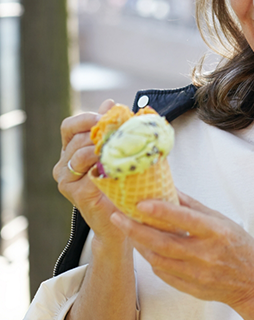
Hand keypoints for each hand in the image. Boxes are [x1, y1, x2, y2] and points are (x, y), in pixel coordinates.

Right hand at [53, 99, 125, 246]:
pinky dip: (103, 166)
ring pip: (79, 153)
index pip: (69, 126)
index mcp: (71, 150)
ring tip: (119, 149)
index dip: (85, 118)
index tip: (105, 117)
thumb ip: (111, 128)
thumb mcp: (117, 151)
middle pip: (75, 138)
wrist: (123, 216)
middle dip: (98, 132)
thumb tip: (110, 102)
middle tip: (119, 132)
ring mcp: (66, 180)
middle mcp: (64, 164)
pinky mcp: (75, 193)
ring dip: (101, 148)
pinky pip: (86, 173)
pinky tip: (117, 165)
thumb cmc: (122, 182)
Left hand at [111, 191, 253, 307]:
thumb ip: (194, 206)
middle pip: (164, 243)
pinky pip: (163, 273)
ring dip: (139, 244)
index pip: (185, 220)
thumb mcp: (222, 220)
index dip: (161, 211)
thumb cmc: (239, 246)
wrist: (252, 283)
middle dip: (136, 230)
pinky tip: (144, 247)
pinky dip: (151, 259)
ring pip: (158, 259)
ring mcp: (197, 274)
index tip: (140, 202)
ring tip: (126, 229)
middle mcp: (206, 254)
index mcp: (216, 232)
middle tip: (118, 217)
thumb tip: (170, 189)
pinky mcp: (190, 288)